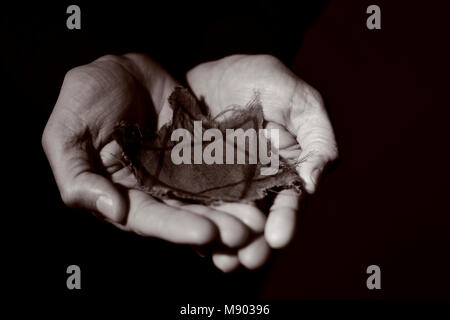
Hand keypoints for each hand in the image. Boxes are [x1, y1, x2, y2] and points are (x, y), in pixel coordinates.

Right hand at [42, 53, 250, 246]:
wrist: (121, 68)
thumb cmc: (85, 96)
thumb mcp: (66, 132)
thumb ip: (77, 176)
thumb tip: (111, 211)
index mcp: (119, 192)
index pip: (147, 219)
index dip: (175, 227)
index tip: (206, 233)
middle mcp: (151, 190)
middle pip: (184, 214)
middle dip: (214, 225)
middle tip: (245, 233)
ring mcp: (177, 173)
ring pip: (206, 197)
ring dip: (232, 210)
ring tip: (259, 220)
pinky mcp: (198, 153)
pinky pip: (220, 168)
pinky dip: (238, 181)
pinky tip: (259, 189)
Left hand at [186, 54, 337, 269]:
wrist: (212, 73)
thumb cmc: (263, 81)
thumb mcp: (300, 100)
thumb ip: (317, 138)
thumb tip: (312, 184)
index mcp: (284, 169)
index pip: (289, 201)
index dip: (287, 220)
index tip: (278, 237)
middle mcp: (254, 185)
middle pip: (258, 219)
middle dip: (255, 242)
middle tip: (248, 259)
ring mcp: (222, 185)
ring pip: (227, 218)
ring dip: (225, 242)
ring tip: (222, 260)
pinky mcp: (192, 181)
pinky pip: (194, 205)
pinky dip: (196, 223)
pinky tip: (194, 240)